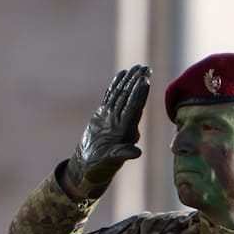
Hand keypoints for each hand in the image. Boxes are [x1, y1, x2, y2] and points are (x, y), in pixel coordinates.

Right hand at [65, 64, 151, 197]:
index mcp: (125, 130)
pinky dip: (115, 86)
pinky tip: (121, 74)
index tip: (146, 81)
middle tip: (145, 68)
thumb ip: (123, 154)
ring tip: (136, 67)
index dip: (140, 95)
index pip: (134, 108)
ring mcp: (113, 117)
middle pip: (131, 98)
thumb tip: (137, 153)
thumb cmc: (100, 166)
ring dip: (129, 81)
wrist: (88, 166)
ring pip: (122, 95)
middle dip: (138, 83)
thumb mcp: (110, 161)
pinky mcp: (104, 115)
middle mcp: (122, 121)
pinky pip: (111, 97)